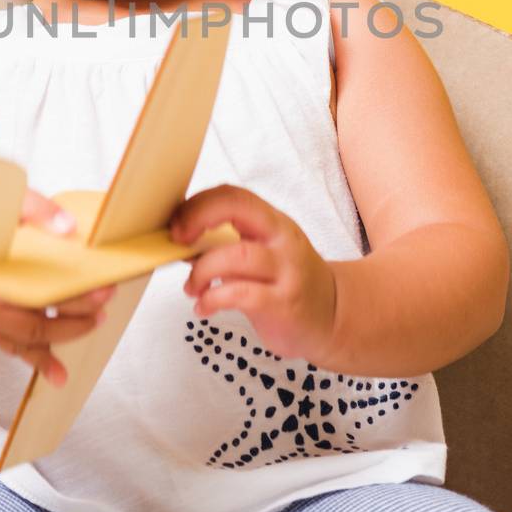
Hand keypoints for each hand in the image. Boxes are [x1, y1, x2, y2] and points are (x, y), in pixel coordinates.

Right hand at [0, 186, 114, 386]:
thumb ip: (32, 208)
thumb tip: (67, 227)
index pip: (35, 284)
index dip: (69, 289)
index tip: (100, 284)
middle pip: (35, 315)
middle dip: (75, 310)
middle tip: (105, 299)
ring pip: (27, 336)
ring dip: (63, 334)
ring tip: (95, 323)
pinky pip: (13, 350)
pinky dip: (38, 362)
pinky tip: (59, 375)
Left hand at [169, 184, 337, 364]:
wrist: (334, 317)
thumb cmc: (289, 283)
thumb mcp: (264, 253)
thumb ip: (228, 245)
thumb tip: (181, 243)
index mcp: (272, 223)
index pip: (234, 195)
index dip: (199, 204)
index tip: (176, 224)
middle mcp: (281, 240)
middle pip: (238, 210)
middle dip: (198, 218)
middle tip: (177, 241)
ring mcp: (285, 271)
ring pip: (236, 255)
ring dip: (201, 271)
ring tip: (193, 288)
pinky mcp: (283, 303)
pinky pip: (241, 294)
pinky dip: (213, 300)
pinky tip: (205, 308)